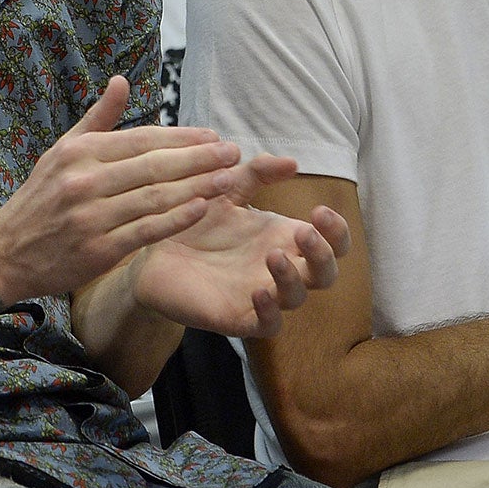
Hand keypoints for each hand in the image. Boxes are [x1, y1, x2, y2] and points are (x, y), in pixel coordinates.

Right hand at [0, 75, 251, 303]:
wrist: (6, 251)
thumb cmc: (41, 198)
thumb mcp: (61, 151)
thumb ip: (98, 118)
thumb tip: (122, 80)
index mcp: (78, 152)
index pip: (141, 139)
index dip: (181, 137)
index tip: (213, 136)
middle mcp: (84, 181)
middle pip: (154, 166)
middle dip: (199, 159)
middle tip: (232, 153)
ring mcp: (91, 217)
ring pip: (154, 197)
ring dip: (197, 187)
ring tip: (228, 179)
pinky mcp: (97, 250)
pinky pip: (145, 231)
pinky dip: (175, 219)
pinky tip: (201, 208)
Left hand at [128, 191, 348, 336]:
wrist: (152, 248)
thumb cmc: (195, 220)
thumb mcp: (225, 189)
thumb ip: (255, 173)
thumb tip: (292, 162)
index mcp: (282, 237)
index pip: (331, 243)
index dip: (337, 231)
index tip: (321, 210)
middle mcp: (278, 269)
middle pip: (325, 274)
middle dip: (323, 254)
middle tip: (303, 232)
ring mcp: (261, 295)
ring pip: (297, 298)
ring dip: (292, 278)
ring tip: (272, 255)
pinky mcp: (238, 316)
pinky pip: (268, 325)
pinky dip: (270, 312)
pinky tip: (259, 293)